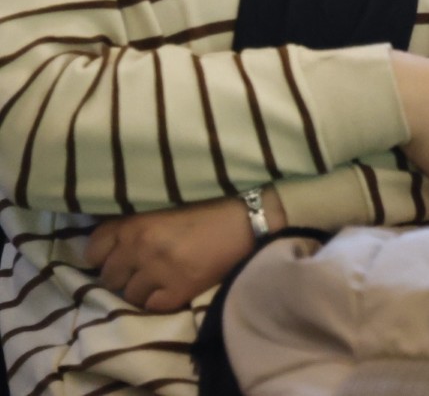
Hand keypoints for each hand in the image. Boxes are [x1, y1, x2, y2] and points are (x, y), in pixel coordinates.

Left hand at [86, 191, 274, 312]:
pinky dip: (158, 300)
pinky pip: (151, 306)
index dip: (102, 255)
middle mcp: (141, 248)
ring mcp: (159, 271)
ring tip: (158, 279)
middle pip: (109, 276)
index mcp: (136, 223)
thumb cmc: (211, 205)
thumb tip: (113, 240)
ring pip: (129, 294)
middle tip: (139, 268)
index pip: (94, 248)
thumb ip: (138, 221)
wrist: (250, 219)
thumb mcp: (166, 205)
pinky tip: (172, 288)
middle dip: (121, 274)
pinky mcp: (179, 291)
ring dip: (140, 289)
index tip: (114, 255)